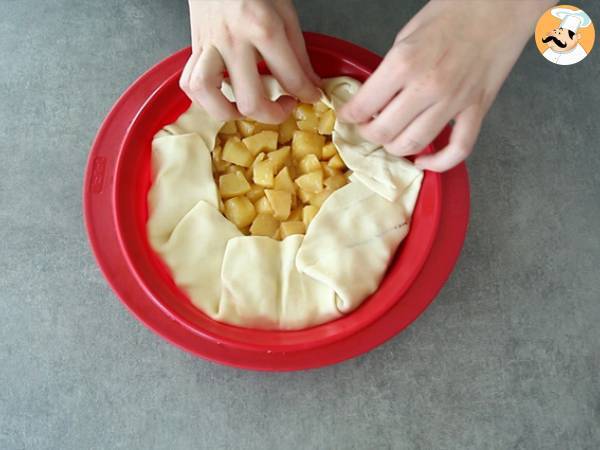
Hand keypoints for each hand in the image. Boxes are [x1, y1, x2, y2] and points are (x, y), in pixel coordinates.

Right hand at [180, 0, 320, 123]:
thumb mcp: (285, 11)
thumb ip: (299, 53)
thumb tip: (311, 85)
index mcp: (262, 27)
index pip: (290, 77)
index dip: (307, 94)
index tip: (312, 96)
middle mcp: (233, 40)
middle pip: (250, 100)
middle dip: (273, 115)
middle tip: (283, 106)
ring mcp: (209, 46)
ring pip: (208, 95)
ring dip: (229, 112)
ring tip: (245, 108)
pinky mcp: (193, 48)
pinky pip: (189, 82)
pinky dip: (203, 97)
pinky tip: (221, 94)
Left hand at [338, 0, 555, 171]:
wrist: (502, 4)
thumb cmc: (455, 11)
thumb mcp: (408, 34)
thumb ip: (390, 69)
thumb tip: (376, 95)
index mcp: (404, 63)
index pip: (363, 106)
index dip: (348, 115)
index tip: (347, 115)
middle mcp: (427, 87)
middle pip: (384, 132)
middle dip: (368, 134)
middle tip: (366, 127)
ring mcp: (454, 102)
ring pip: (414, 144)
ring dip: (395, 148)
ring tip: (390, 139)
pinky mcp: (477, 110)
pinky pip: (458, 150)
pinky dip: (438, 163)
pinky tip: (424, 160)